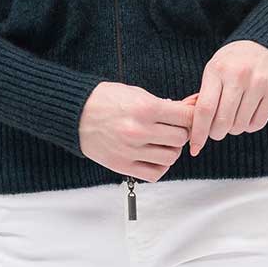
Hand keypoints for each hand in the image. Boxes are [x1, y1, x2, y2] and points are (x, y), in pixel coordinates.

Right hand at [79, 81, 196, 181]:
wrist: (76, 114)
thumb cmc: (105, 99)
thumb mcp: (135, 92)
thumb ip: (161, 105)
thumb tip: (186, 112)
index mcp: (145, 108)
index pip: (185, 117)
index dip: (191, 116)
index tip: (189, 116)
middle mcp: (140, 131)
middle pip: (181, 138)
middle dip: (181, 132)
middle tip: (173, 127)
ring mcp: (132, 151)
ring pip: (171, 157)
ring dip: (171, 149)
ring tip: (162, 141)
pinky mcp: (123, 166)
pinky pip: (155, 173)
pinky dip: (160, 166)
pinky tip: (154, 156)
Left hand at [186, 41, 267, 156]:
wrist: (265, 44)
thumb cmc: (233, 62)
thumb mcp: (214, 70)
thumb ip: (205, 96)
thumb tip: (193, 129)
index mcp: (217, 70)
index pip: (205, 109)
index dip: (199, 133)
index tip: (195, 148)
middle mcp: (239, 75)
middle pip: (223, 122)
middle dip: (216, 133)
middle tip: (216, 130)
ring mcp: (260, 82)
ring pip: (240, 125)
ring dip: (234, 128)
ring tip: (234, 116)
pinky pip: (258, 123)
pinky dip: (249, 126)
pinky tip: (248, 114)